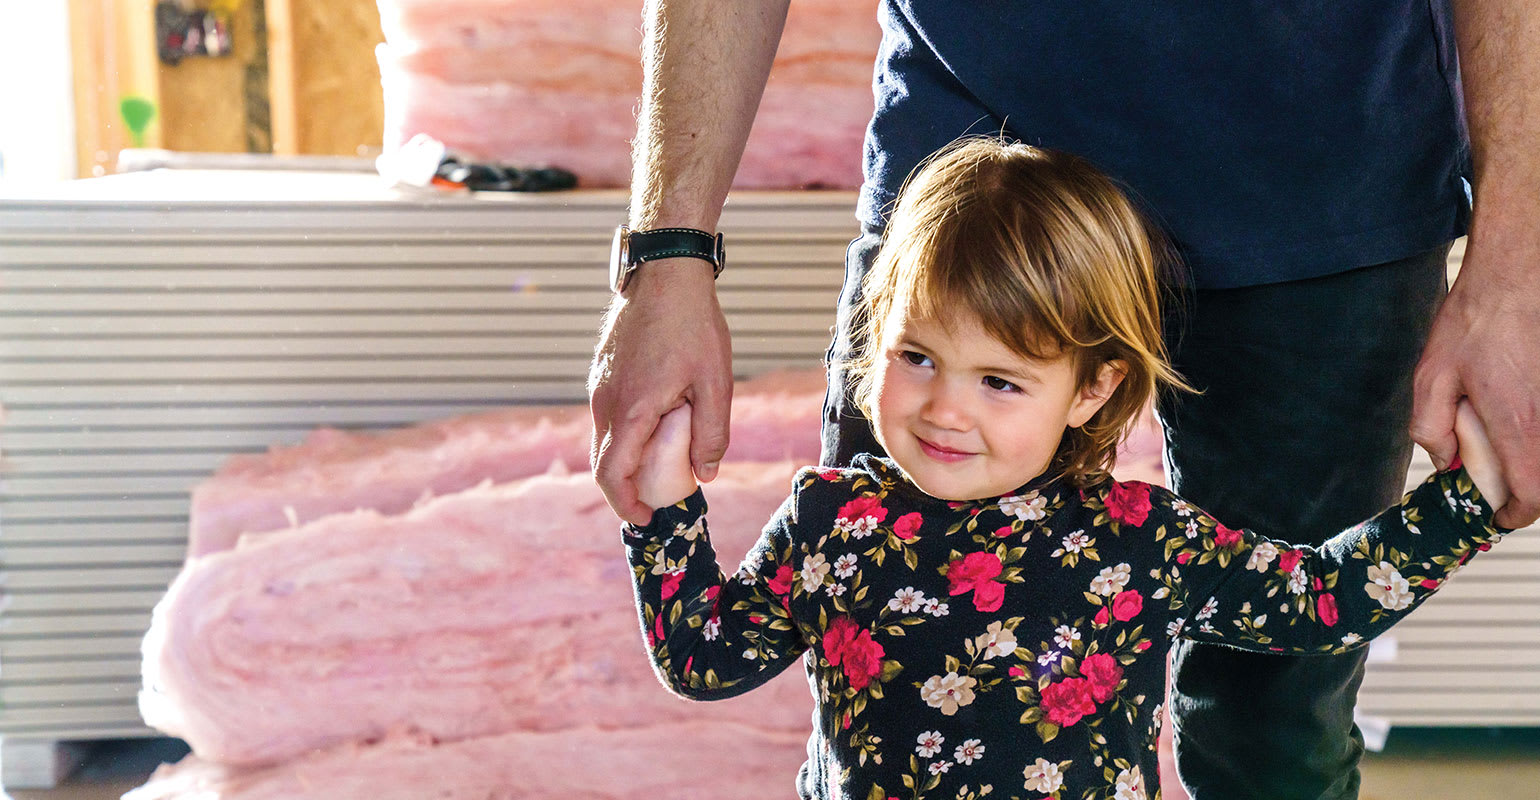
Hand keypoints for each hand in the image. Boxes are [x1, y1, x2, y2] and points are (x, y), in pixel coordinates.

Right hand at [589, 260, 732, 524]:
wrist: (665, 271)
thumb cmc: (693, 325)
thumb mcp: (715, 383)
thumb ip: (712, 433)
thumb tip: (706, 473)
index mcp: (630, 410)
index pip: (611, 475)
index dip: (625, 504)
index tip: (646, 518)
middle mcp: (605, 401)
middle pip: (603, 461)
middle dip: (627, 487)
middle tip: (658, 497)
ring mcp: (599, 384)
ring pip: (605, 437)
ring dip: (628, 457)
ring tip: (664, 460)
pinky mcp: (602, 370)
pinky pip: (609, 414)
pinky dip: (627, 432)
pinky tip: (659, 421)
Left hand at [1411, 237, 1539, 528]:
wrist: (1517, 275)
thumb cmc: (1475, 321)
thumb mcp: (1431, 375)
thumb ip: (1430, 426)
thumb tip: (1445, 460)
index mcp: (1518, 422)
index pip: (1533, 493)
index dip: (1516, 514)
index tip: (1497, 515)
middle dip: (1527, 491)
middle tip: (1497, 486)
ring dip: (1531, 460)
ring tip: (1502, 450)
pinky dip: (1534, 434)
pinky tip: (1511, 415)